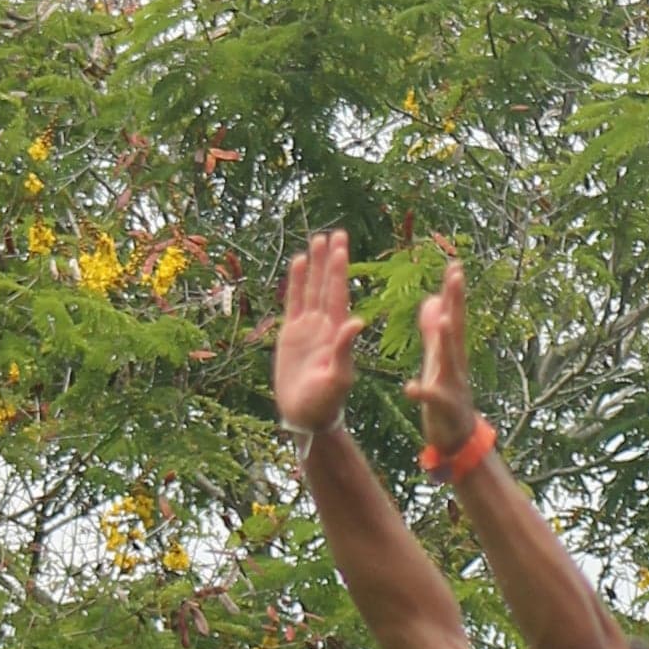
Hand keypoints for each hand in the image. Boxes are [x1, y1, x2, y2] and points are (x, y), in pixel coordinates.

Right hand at [272, 231, 364, 432]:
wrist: (306, 415)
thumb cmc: (326, 402)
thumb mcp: (338, 377)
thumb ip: (345, 350)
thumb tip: (357, 322)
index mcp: (337, 333)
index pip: (337, 293)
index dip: (338, 269)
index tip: (341, 246)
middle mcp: (324, 325)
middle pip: (326, 285)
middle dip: (330, 260)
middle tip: (334, 233)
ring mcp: (308, 328)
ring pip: (311, 289)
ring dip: (314, 266)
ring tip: (316, 241)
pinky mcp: (292, 335)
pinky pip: (294, 303)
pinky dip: (297, 283)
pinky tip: (298, 264)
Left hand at [400, 249, 481, 457]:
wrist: (456, 437)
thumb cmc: (446, 394)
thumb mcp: (438, 359)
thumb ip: (434, 331)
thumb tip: (431, 300)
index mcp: (450, 352)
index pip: (453, 315)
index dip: (453, 291)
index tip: (454, 264)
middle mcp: (455, 364)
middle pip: (456, 328)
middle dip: (456, 302)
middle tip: (456, 275)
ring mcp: (451, 385)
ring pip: (449, 359)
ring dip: (446, 340)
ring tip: (443, 320)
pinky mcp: (441, 407)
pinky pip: (431, 398)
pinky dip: (423, 392)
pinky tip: (411, 387)